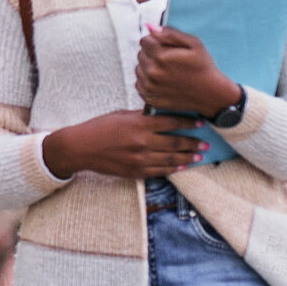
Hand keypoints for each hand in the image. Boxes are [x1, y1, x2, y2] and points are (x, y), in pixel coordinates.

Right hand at [43, 109, 206, 178]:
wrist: (80, 148)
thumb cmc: (99, 128)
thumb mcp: (121, 115)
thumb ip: (142, 116)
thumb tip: (161, 114)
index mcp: (139, 124)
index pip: (171, 123)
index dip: (188, 123)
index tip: (201, 123)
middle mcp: (142, 141)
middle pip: (175, 143)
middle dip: (193, 142)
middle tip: (206, 143)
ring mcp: (140, 158)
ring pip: (171, 159)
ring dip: (188, 157)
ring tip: (200, 155)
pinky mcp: (135, 171)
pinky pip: (160, 171)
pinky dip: (173, 169)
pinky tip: (183, 166)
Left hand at [135, 24, 239, 116]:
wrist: (211, 94)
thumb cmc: (203, 66)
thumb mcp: (194, 44)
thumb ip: (170, 33)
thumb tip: (149, 27)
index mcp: (161, 57)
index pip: (144, 41)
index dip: (156, 41)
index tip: (167, 47)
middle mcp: (152, 73)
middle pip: (140, 54)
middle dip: (152, 54)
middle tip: (169, 60)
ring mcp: (150, 87)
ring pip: (138, 69)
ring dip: (149, 67)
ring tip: (167, 71)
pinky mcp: (150, 99)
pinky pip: (139, 84)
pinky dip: (147, 81)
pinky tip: (162, 81)